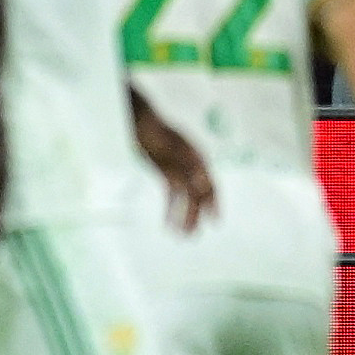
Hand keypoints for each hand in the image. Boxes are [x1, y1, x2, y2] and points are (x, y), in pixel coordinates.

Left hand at [134, 108, 215, 233]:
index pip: (209, 186)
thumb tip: (201, 185)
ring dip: (184, 216)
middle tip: (191, 235)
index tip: (214, 220)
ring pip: (185, 198)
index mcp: (197, 159)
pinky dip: (171, 208)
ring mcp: (179, 170)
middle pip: (197, 195)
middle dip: (195, 215)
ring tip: (181, 234)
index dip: (213, 203)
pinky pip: (172, 194)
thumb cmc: (155, 131)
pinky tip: (168, 222)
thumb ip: (185, 167)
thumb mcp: (169, 149)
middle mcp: (191, 166)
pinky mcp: (167, 173)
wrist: (139, 120)